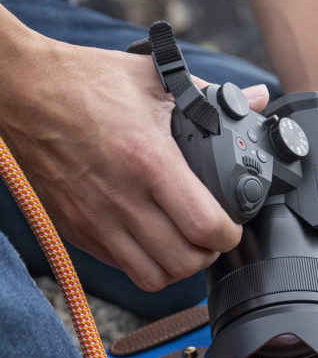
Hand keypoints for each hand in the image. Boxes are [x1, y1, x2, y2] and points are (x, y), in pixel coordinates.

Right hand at [3, 32, 268, 290]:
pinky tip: (152, 242)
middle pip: (183, 262)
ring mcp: (96, 219)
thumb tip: (255, 98)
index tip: (231, 226)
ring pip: (153, 278)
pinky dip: (145, 265)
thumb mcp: (151, 79)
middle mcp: (121, 197)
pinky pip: (122, 268)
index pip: (204, 225)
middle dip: (207, 255)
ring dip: (177, 268)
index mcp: (147, 159)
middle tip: (210, 238)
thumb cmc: (83, 82)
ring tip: (184, 246)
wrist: (22, 90)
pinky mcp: (77, 231)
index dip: (228, 234)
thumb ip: (209, 95)